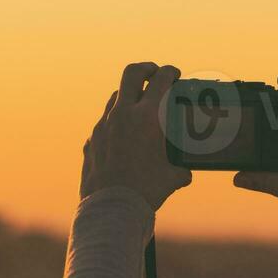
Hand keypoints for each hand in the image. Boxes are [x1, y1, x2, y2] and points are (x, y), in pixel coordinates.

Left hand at [80, 62, 191, 211]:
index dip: (170, 72)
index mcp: (147, 118)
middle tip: (154, 73)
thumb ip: (181, 168)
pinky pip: (104, 123)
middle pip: (131, 74)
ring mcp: (103, 126)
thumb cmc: (146, 193)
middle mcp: (122, 115)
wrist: (112, 208)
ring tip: (138, 105)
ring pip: (114, 97)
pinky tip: (122, 137)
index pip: (161, 80)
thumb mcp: (173, 178)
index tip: (175, 73)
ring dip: (128, 96)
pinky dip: (115, 122)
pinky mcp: (91, 141)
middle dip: (145, 69)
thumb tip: (186, 172)